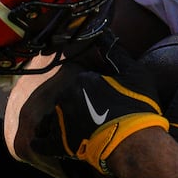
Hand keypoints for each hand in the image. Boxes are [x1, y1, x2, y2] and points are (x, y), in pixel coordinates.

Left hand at [31, 65, 168, 176]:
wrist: (134, 143)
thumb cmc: (137, 108)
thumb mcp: (133, 73)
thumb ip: (116, 52)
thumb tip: (104, 33)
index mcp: (80, 80)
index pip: (81, 82)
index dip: (92, 90)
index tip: (104, 98)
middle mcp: (65, 98)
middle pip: (66, 100)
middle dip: (76, 105)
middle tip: (94, 117)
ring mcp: (60, 122)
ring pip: (52, 118)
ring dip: (59, 122)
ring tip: (73, 129)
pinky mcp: (59, 144)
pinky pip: (41, 143)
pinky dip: (41, 142)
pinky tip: (40, 142)